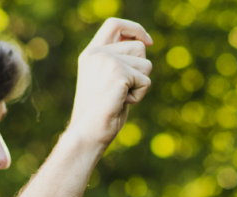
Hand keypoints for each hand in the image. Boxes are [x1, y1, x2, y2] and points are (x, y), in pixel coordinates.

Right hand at [67, 18, 153, 147]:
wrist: (88, 131)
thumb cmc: (101, 112)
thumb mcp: (106, 80)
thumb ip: (119, 61)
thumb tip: (143, 45)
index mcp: (91, 52)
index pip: (115, 24)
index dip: (135, 29)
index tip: (148, 41)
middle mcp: (98, 52)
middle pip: (139, 47)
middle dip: (140, 70)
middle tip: (121, 89)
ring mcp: (107, 61)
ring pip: (146, 65)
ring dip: (140, 84)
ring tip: (120, 96)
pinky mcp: (119, 73)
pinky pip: (146, 81)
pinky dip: (140, 95)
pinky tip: (122, 102)